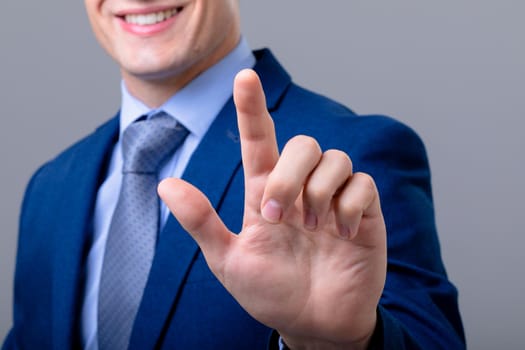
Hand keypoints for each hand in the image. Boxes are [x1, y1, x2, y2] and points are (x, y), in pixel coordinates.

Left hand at [158, 69, 386, 348]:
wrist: (314, 324)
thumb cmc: (270, 293)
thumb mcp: (229, 261)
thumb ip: (202, 222)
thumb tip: (166, 184)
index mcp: (265, 194)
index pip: (260, 141)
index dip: (252, 109)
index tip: (244, 78)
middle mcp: (300, 189)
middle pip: (304, 143)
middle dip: (289, 174)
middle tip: (277, 215)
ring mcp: (333, 199)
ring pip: (335, 158)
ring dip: (319, 193)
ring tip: (315, 231)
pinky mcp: (364, 212)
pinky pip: (363, 184)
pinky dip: (349, 206)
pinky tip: (341, 234)